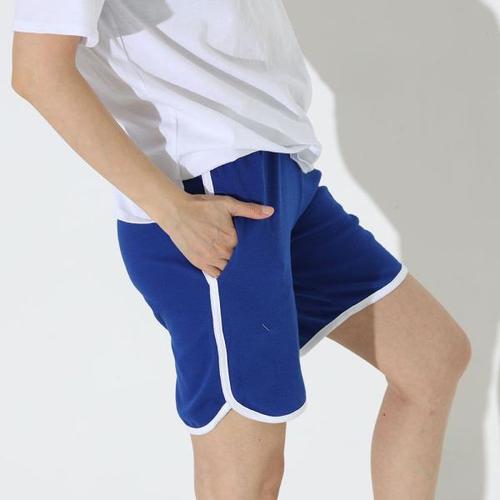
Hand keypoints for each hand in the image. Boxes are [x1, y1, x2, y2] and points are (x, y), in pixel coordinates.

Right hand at [158, 192, 274, 277]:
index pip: (248, 250)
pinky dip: (220, 272)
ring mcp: (210, 259)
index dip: (250, 248)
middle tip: (243, 254)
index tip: (252, 246)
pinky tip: (223, 267)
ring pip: (228, 269)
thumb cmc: (202, 207)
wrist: (177, 212)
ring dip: (232, 266)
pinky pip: (215, 274)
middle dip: (241, 258)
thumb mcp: (227, 204)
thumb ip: (250, 210)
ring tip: (234, 261)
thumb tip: (270, 212)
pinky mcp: (199, 263)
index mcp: (231, 239)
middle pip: (238, 261)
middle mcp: (222, 252)